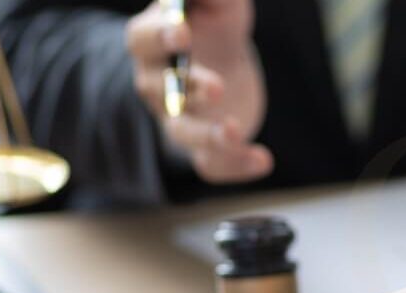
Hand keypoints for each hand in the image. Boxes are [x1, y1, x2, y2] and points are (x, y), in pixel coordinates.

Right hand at [125, 0, 271, 182]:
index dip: (159, 35)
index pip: (143, 39)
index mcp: (154, 41)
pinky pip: (212, 163)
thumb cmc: (215, 27)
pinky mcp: (205, 145)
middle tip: (216, 87)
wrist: (227, 65)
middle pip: (156, 88)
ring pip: (181, 132)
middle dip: (185, 87)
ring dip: (206, 135)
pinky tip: (263, 160)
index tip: (181, 31)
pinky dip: (236, 164)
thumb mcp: (221, 6)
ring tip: (233, 130)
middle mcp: (158, 83)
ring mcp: (179, 117)